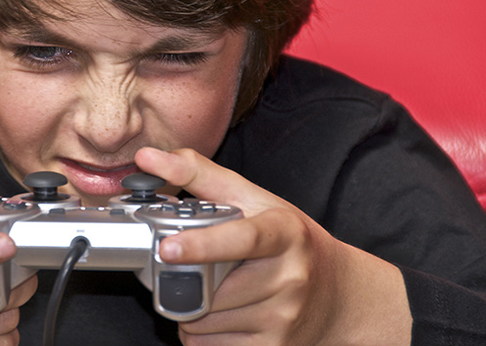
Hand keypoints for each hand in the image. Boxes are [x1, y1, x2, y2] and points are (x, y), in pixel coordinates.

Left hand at [135, 148, 411, 345]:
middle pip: (213, 288)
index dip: (203, 244)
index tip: (168, 247)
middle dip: (186, 280)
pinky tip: (215, 313)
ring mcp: (284, 316)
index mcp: (284, 232)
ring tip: (206, 288)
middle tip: (184, 265)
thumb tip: (148, 158)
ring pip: (206, 322)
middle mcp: (289, 276)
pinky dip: (198, 333)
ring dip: (189, 308)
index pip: (243, 239)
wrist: (337, 292)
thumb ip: (198, 174)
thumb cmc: (289, 240)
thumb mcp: (253, 198)